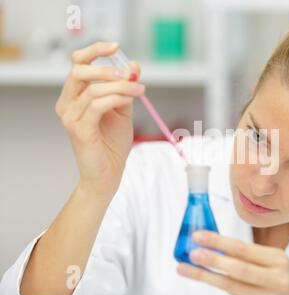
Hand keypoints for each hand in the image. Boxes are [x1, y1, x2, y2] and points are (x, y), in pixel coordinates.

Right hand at [55, 41, 144, 197]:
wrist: (109, 173)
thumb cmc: (112, 142)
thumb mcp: (122, 109)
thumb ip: (126, 87)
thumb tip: (133, 65)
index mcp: (74, 96)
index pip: (77, 63)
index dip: (94, 50)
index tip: (116, 46)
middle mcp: (67, 104)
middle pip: (79, 71)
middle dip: (107, 68)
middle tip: (130, 75)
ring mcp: (70, 117)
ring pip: (93, 89)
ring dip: (120, 86)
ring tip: (139, 90)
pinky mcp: (79, 130)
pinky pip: (97, 106)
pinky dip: (116, 98)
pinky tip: (130, 98)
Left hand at [176, 230, 288, 294]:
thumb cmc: (286, 274)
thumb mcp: (274, 258)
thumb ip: (249, 254)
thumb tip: (216, 246)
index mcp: (277, 259)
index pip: (243, 248)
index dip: (218, 242)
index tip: (199, 236)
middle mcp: (274, 279)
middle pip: (238, 269)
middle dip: (212, 260)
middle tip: (192, 253)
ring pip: (232, 287)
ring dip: (206, 277)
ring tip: (186, 269)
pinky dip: (219, 289)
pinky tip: (206, 280)